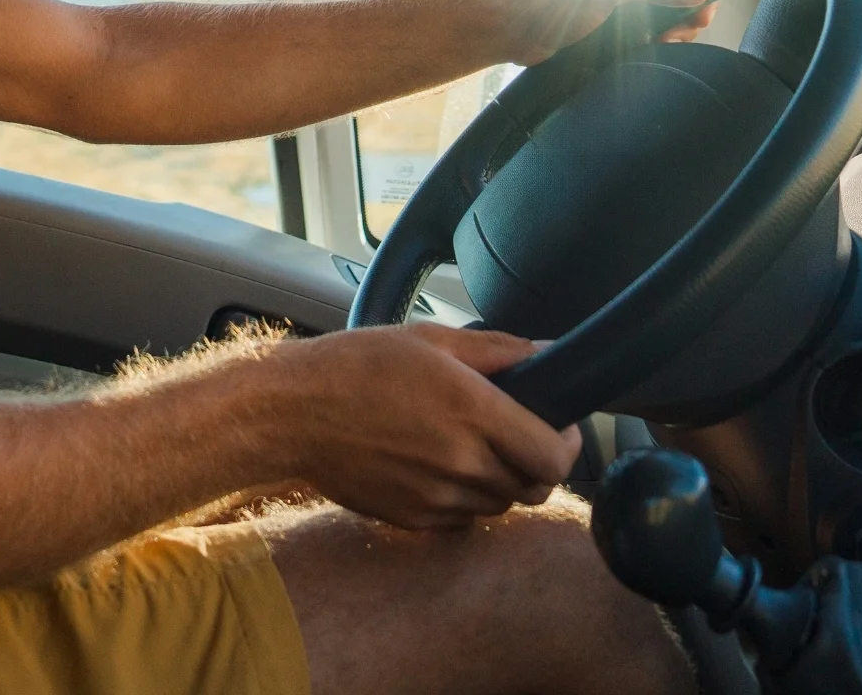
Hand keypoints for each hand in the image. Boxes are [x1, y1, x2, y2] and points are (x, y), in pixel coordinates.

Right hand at [259, 325, 582, 528]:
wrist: (294, 413)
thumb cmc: (357, 366)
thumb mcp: (431, 340)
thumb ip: (500, 351)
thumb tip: (548, 352)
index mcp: (473, 413)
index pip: (554, 457)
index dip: (567, 444)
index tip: (559, 426)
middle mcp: (461, 463)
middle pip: (535, 487)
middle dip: (537, 462)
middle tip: (520, 435)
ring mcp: (437, 499)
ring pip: (501, 504)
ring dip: (501, 481)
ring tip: (474, 446)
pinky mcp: (414, 520)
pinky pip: (463, 518)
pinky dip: (465, 498)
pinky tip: (440, 465)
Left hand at [517, 0, 714, 62]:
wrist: (513, 28)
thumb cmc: (554, 0)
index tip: (705, 9)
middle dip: (685, 10)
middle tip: (681, 33)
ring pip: (664, 9)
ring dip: (671, 27)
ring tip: (664, 42)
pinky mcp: (611, 18)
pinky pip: (646, 25)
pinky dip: (654, 37)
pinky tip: (652, 48)